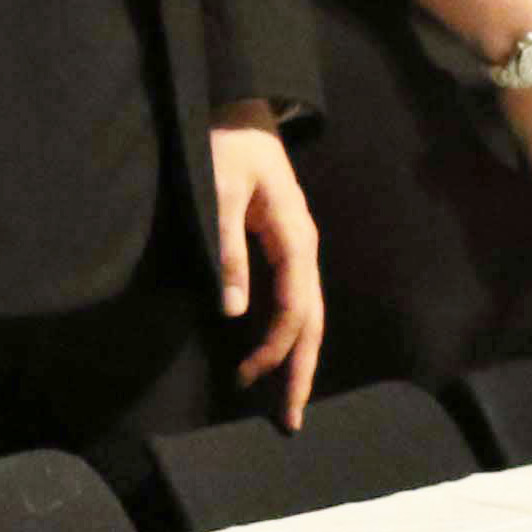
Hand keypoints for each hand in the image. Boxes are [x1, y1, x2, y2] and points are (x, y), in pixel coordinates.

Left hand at [210, 113, 322, 428]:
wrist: (240, 107)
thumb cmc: (226, 143)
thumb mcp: (219, 189)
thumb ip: (226, 248)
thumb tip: (233, 312)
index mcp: (294, 237)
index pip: (295, 308)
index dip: (275, 347)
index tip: (247, 377)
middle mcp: (303, 248)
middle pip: (312, 321)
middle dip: (301, 371)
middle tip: (290, 423)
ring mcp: (296, 248)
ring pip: (307, 313)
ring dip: (297, 358)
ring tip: (287, 403)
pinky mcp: (282, 246)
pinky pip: (293, 299)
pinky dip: (288, 333)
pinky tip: (276, 356)